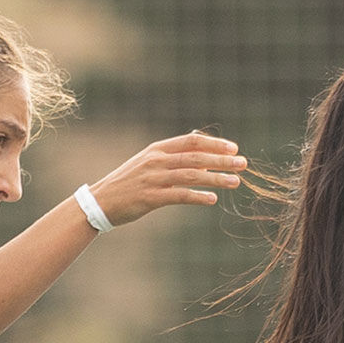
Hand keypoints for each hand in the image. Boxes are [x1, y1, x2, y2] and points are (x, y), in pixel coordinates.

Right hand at [86, 132, 245, 225]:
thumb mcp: (151, 164)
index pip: (191, 141)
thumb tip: (207, 158)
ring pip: (191, 175)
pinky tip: (212, 200)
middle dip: (222, 160)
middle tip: (243, 164)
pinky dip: (198, 197)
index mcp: (157, 149)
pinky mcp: (150, 197)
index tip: (234, 148)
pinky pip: (179, 196)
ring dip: (216, 178)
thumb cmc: (130, 183)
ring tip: (236, 182)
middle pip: (195, 157)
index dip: (214, 144)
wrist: (101, 201)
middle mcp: (156, 160)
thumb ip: (177, 160)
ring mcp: (153, 178)